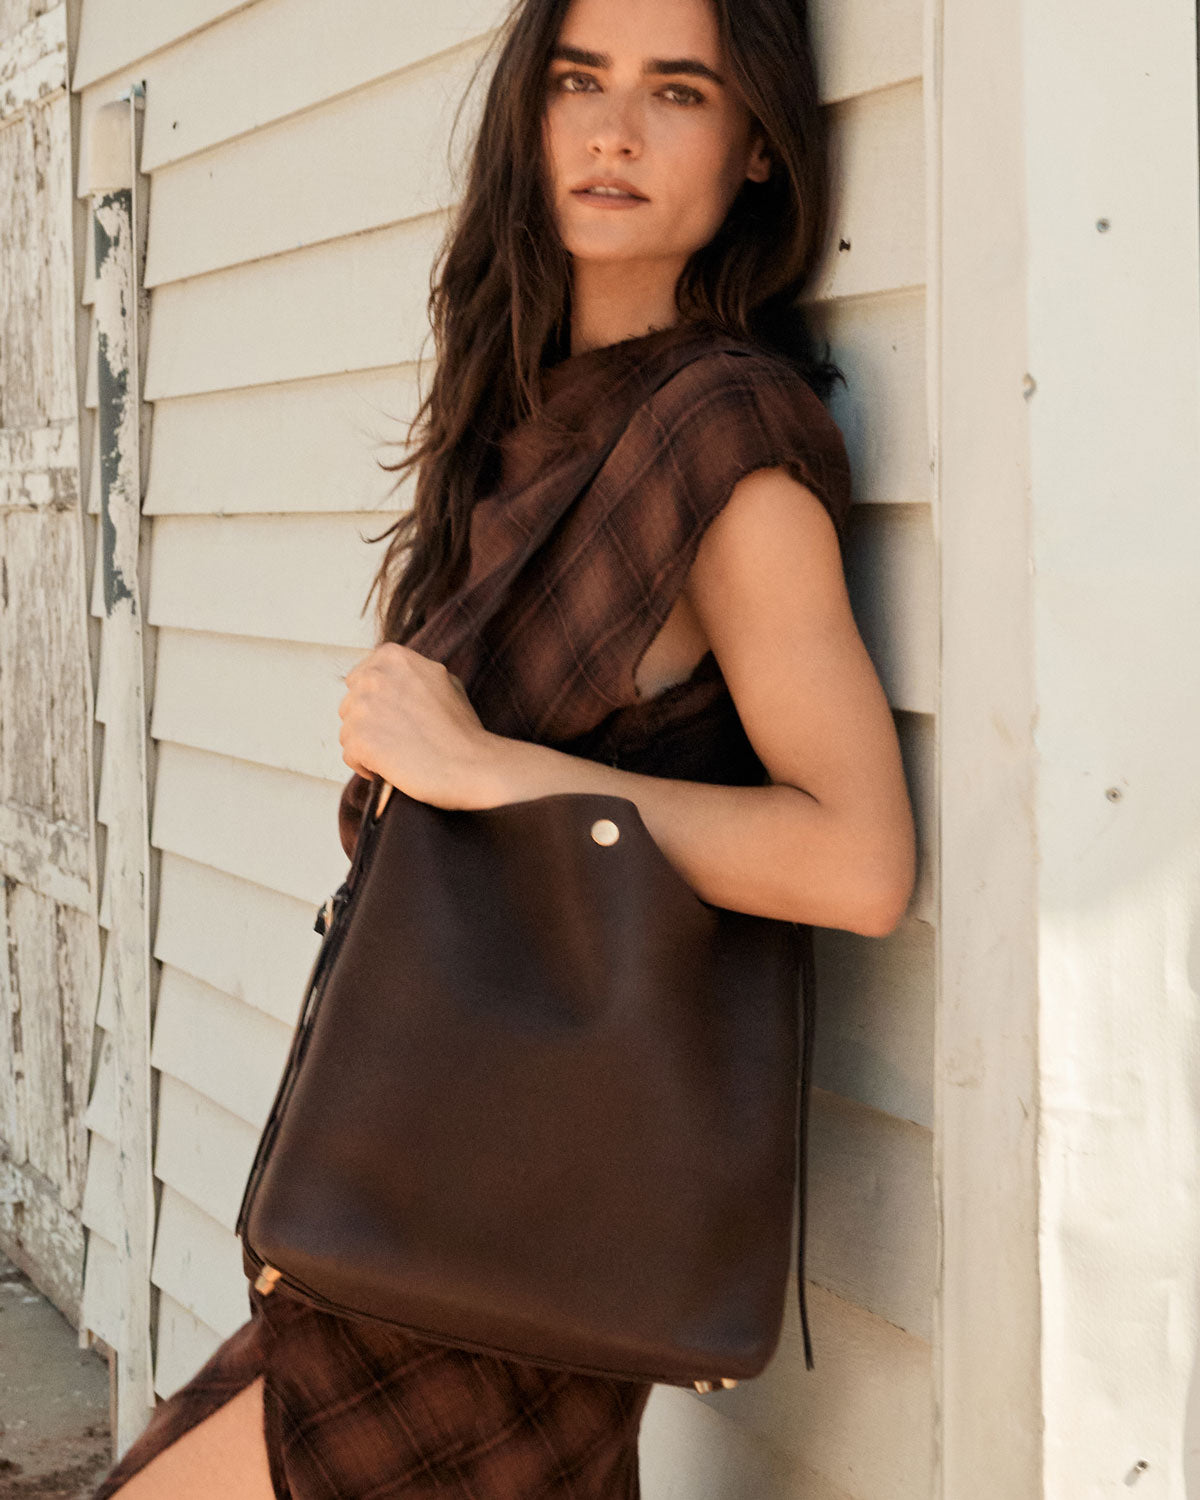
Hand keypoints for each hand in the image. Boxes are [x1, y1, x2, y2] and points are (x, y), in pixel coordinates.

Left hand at [337, 643, 499, 809]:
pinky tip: (390, 769)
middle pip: (350, 704)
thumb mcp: (444, 680)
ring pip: (348, 731)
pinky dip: (366, 766)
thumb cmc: (462, 728)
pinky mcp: (360, 740)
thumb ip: (412, 674)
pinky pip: (350, 755)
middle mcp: (373, 677)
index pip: (361, 676)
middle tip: (397, 738)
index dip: (375, 700)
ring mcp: (363, 708)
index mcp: (393, 657)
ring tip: (398, 755)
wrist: (471, 764)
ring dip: (368, 745)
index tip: (391, 715)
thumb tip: (393, 679)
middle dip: (369, 722)